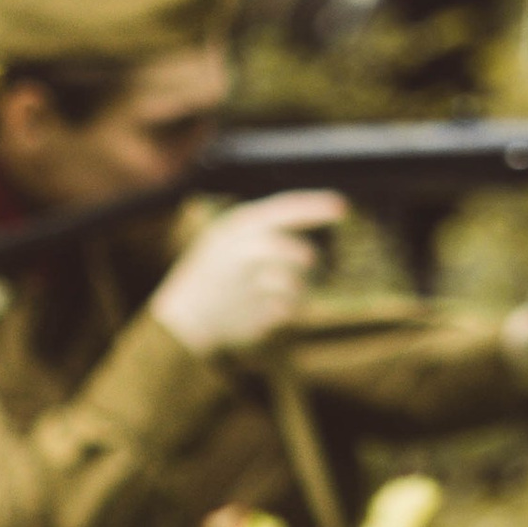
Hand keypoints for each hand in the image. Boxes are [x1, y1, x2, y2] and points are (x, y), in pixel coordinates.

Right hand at [149, 191, 347, 357]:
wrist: (184, 319)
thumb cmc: (213, 273)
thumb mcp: (227, 239)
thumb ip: (266, 230)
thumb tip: (314, 223)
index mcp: (235, 229)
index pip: (282, 211)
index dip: (315, 208)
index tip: (343, 207)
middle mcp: (242, 254)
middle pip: (293, 251)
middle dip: (304, 256)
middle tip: (309, 259)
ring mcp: (248, 288)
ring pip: (296, 282)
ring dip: (297, 285)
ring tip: (278, 286)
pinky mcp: (256, 317)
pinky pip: (289, 308)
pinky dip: (286, 307)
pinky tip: (266, 306)